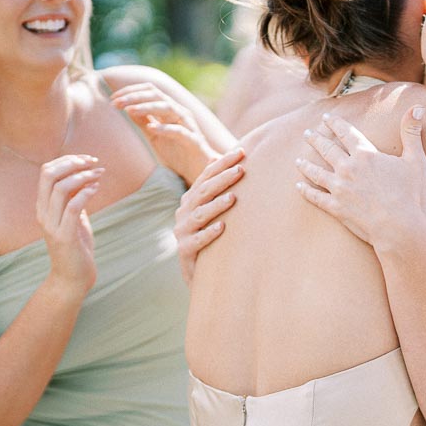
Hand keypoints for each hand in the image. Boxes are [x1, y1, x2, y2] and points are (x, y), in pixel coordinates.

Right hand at [36, 154, 103, 293]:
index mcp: (43, 206)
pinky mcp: (64, 236)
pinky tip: (97, 188)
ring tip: (100, 173)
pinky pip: (73, 207)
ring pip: (60, 188)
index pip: (46, 171)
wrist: (72, 279)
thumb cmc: (76, 247)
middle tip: (93, 162)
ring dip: (83, 176)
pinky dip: (86, 193)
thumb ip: (74, 199)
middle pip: (48, 174)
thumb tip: (83, 177)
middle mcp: (43, 213)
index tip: (87, 159)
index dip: (66, 160)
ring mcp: (52, 225)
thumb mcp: (74, 218)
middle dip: (72, 162)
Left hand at [111, 82, 214, 181]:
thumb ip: (144, 121)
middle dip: (134, 97)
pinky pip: (179, 131)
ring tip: (129, 110)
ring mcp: (188, 125)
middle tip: (115, 103)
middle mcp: (180, 113)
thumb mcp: (155, 136)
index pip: (151, 91)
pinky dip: (164, 128)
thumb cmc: (178, 153)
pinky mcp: (193, 140)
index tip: (113, 98)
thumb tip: (127, 108)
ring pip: (168, 108)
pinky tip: (151, 127)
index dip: (131, 91)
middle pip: (157, 96)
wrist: (200, 171)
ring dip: (147, 107)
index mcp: (170, 110)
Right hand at [175, 148, 245, 283]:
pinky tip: (222, 227)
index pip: (207, 176)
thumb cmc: (211, 236)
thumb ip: (221, 189)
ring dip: (216, 205)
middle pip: (203, 191)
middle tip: (241, 170)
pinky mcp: (184, 251)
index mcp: (192, 199)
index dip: (223, 163)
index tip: (242, 152)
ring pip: (200, 214)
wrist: (198, 273)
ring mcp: (182, 231)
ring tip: (233, 198)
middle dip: (222, 179)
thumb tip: (233, 162)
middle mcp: (184, 212)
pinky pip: (197, 240)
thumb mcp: (215, 211)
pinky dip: (209, 233)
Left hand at [295, 105, 425, 252]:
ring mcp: (340, 189)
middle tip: (307, 134)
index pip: (346, 133)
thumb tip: (418, 107)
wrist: (401, 229)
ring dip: (306, 165)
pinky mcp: (336, 208)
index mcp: (366, 155)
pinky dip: (306, 191)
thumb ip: (412, 132)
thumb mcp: (416, 160)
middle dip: (316, 140)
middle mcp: (348, 169)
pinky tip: (299, 187)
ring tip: (298, 160)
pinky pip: (316, 197)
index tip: (327, 118)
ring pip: (316, 172)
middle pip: (327, 150)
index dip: (336, 124)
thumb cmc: (411, 196)